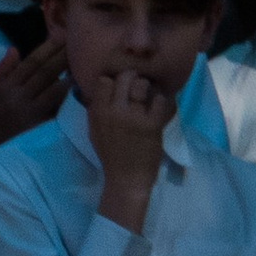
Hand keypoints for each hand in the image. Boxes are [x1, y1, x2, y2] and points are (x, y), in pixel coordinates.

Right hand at [0, 32, 70, 190]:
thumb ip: (1, 71)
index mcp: (5, 88)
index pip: (30, 64)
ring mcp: (28, 114)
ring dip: (67, 75)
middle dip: (61, 56)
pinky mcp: (37, 128)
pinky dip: (65, 97)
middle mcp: (17, 99)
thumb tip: (14, 49)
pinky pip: (54, 109)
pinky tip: (75, 88)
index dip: (46, 48)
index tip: (60, 35)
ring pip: (52, 90)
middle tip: (77, 42)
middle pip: (44, 73)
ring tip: (81, 62)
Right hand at [85, 59, 172, 226]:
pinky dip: (161, 99)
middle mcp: (113, 111)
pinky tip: (159, 105)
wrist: (126, 177)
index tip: (119, 87)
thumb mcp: (94, 131)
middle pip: (124, 77)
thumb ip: (98, 109)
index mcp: (97, 113)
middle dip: (132, 78)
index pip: (104, 81)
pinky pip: (160, 99)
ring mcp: (133, 117)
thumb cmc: (110, 154)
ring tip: (148, 94)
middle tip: (137, 86)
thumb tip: (106, 87)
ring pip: (142, 84)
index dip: (113, 81)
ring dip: (147, 86)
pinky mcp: (152, 124)